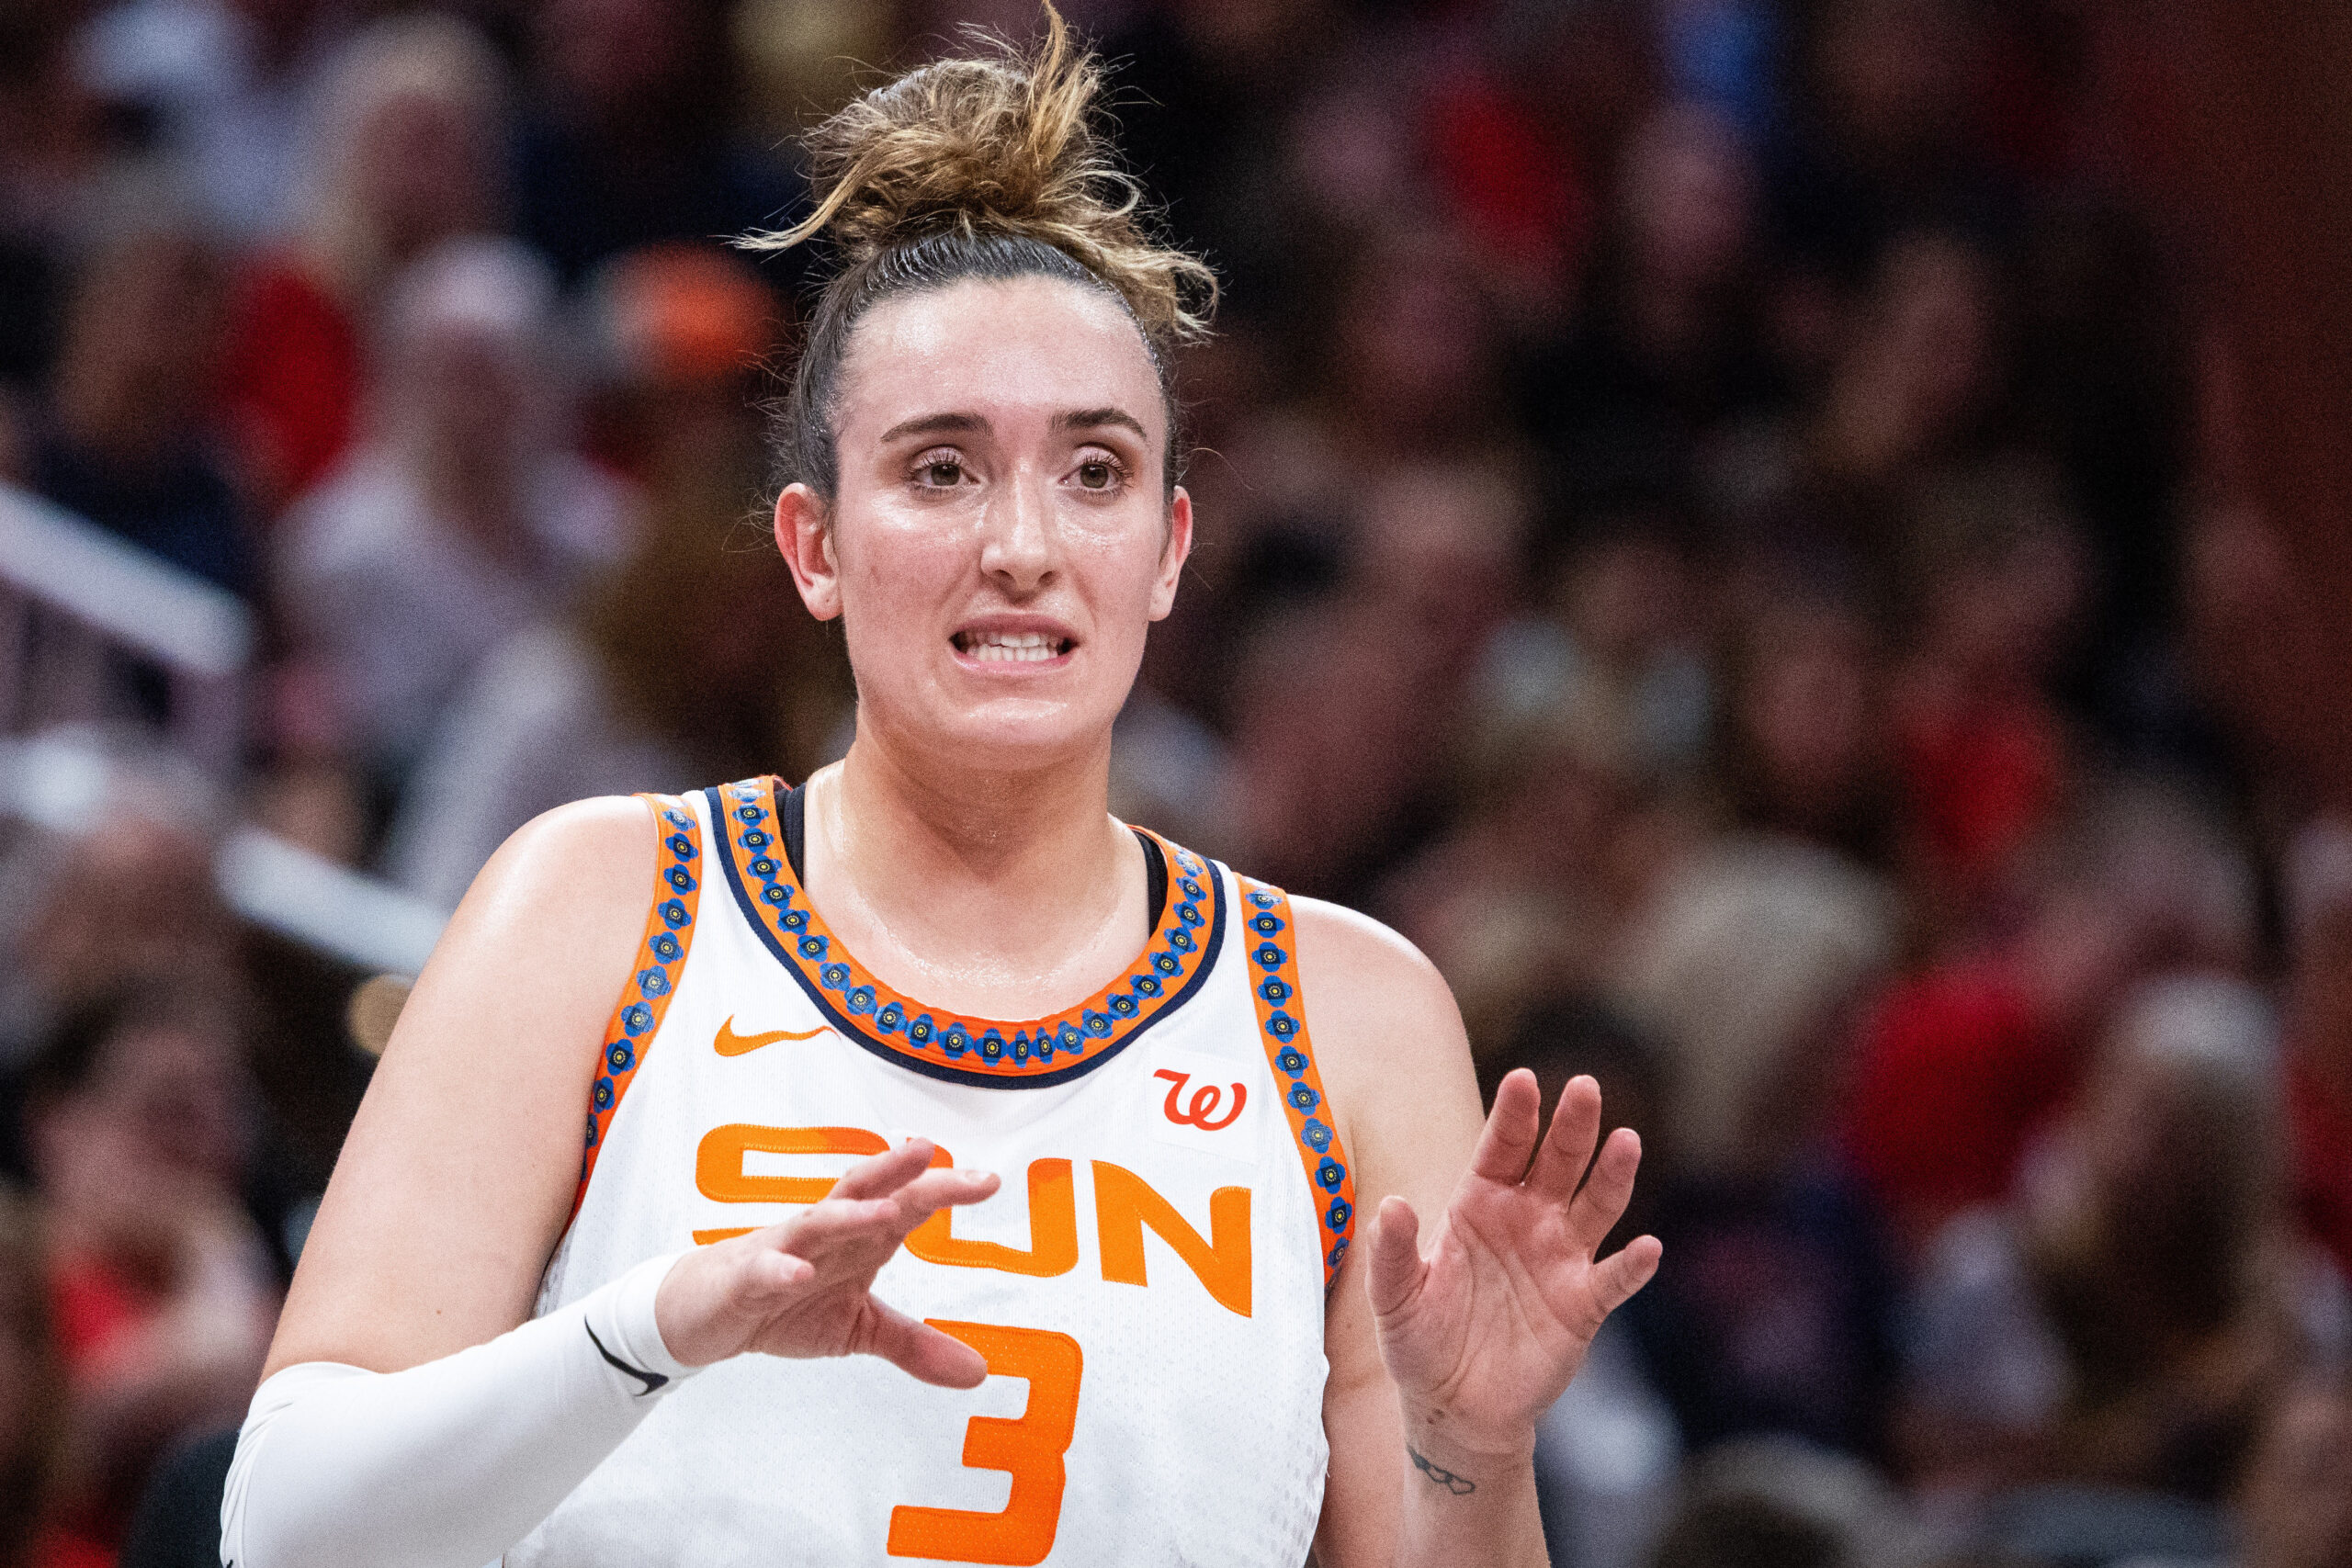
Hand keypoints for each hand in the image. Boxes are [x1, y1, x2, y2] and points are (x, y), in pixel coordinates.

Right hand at [656, 1138, 999, 1386]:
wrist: (707, 1312)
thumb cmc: (787, 1302)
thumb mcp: (858, 1328)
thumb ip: (915, 1343)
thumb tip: (978, 1372)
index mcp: (858, 1239)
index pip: (906, 1205)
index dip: (944, 1189)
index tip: (987, 1180)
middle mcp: (826, 1233)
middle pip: (866, 1194)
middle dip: (900, 1174)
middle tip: (933, 1155)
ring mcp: (784, 1249)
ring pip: (819, 1220)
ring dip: (851, 1215)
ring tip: (887, 1211)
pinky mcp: (744, 1278)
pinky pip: (763, 1269)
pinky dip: (781, 1269)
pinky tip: (799, 1273)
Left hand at [1367, 1070, 1660, 1456]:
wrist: (1454, 1407)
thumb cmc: (1420, 1341)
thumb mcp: (1394, 1298)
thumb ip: (1391, 1252)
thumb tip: (1392, 1203)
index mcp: (1480, 1204)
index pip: (1501, 1147)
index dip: (1514, 1115)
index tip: (1524, 1079)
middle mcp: (1527, 1219)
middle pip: (1557, 1161)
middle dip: (1572, 1125)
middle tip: (1585, 1087)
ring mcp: (1560, 1258)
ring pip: (1596, 1205)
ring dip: (1613, 1175)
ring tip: (1627, 1142)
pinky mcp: (1583, 1304)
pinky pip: (1614, 1279)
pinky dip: (1633, 1265)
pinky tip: (1647, 1249)